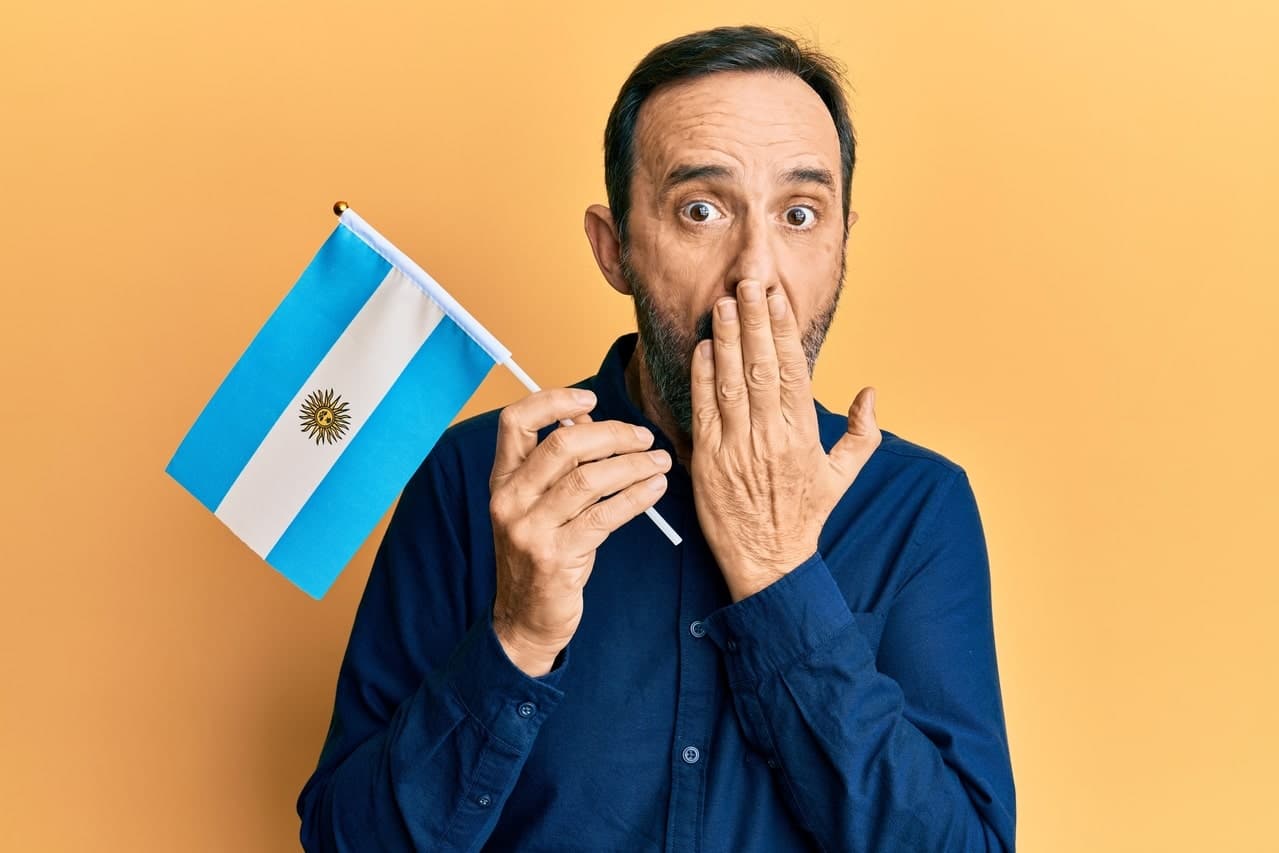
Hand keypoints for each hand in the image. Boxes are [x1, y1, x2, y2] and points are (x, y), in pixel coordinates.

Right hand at [489, 388, 671, 674]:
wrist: (526, 618)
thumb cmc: (541, 553)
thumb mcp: (539, 505)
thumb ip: (560, 463)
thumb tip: (587, 415)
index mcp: (502, 480)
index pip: (516, 421)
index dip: (553, 401)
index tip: (590, 397)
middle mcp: (510, 500)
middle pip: (562, 445)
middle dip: (611, 434)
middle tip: (644, 437)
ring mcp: (530, 530)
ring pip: (588, 479)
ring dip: (632, 465)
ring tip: (660, 462)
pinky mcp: (556, 556)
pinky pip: (605, 516)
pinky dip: (636, 497)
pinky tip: (654, 489)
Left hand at [689, 279, 881, 601]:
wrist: (769, 562)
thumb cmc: (804, 515)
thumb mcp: (842, 476)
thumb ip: (862, 433)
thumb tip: (871, 392)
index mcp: (803, 435)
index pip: (793, 371)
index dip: (784, 331)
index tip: (777, 297)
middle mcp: (771, 437)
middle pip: (762, 368)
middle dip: (754, 322)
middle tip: (747, 283)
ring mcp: (738, 448)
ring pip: (731, 384)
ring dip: (726, 341)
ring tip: (721, 305)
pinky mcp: (709, 461)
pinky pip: (705, 411)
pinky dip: (702, 378)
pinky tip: (702, 348)